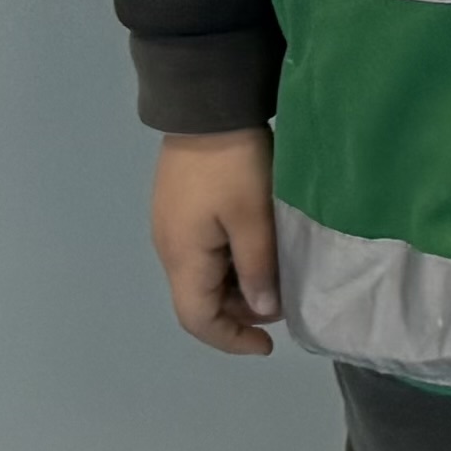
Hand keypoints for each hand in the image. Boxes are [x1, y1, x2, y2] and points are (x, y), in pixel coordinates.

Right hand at [151, 128, 281, 356]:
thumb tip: (262, 311)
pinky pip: (203, 253)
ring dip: (237, 285)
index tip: (268, 344)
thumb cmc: (234, 165)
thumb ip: (258, 269)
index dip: (231, 340)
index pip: (197, 319)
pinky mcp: (179, 209)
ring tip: (275, 274)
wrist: (206, 106)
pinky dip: (229, 263)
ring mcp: (171, 227)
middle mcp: (168, 249)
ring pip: (203, 277)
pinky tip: (256, 249)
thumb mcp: (254, 219)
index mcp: (183, 257)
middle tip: (282, 299)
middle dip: (240, 312)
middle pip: (199, 300)